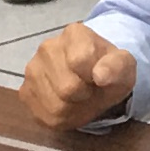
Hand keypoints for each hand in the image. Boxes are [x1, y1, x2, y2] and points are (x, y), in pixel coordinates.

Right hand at [18, 21, 138, 131]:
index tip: (101, 76)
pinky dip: (61, 116)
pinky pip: (44, 115)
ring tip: (80, 96)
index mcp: (74, 34)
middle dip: (85, 95)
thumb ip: (117, 67)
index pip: (81, 61)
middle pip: (67, 88)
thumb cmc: (108, 69)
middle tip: (91, 89)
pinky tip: (67, 104)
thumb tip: (101, 76)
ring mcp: (32, 69)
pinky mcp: (25, 91)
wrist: (91, 77)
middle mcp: (47, 48)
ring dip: (74, 108)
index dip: (96, 77)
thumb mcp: (124, 66)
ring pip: (56, 104)